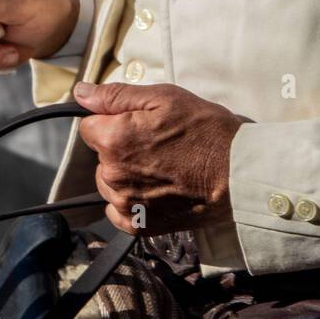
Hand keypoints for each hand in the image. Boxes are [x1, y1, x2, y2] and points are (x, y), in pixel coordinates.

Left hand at [73, 80, 248, 234]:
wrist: (238, 174)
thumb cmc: (205, 131)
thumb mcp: (163, 97)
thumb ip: (115, 96)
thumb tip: (81, 92)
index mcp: (113, 140)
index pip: (89, 126)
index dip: (112, 120)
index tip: (137, 122)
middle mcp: (113, 176)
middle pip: (100, 155)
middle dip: (120, 146)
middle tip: (157, 142)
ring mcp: (126, 204)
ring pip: (109, 182)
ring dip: (125, 173)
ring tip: (160, 165)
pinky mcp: (140, 225)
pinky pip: (118, 210)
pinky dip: (131, 200)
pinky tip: (155, 188)